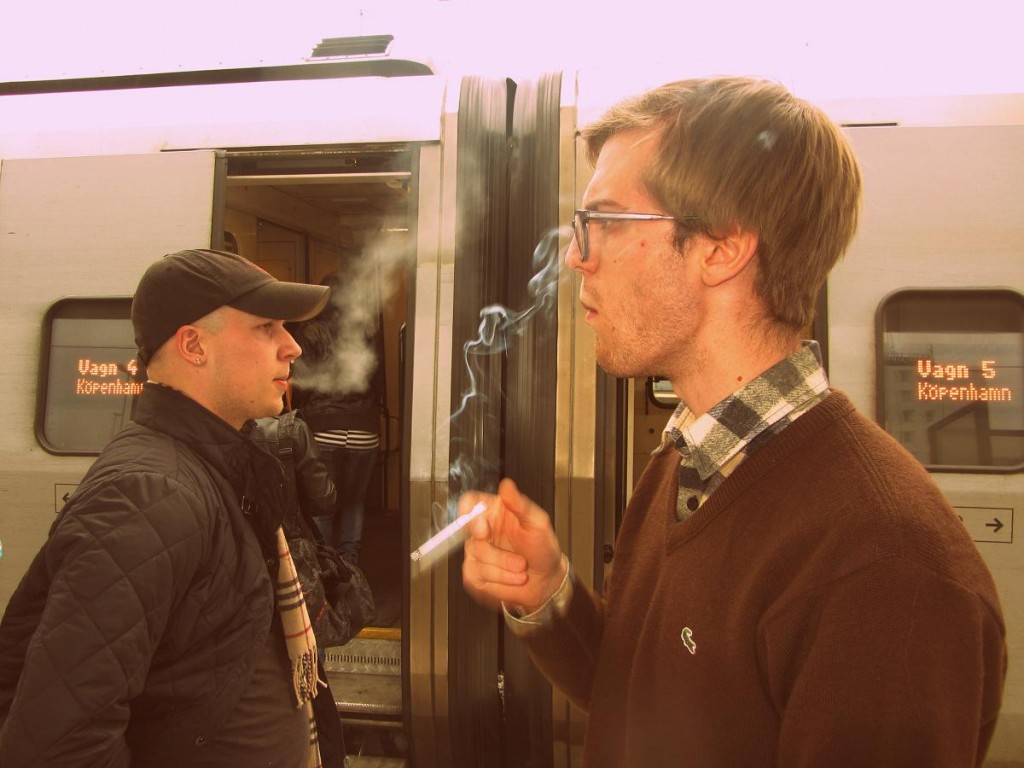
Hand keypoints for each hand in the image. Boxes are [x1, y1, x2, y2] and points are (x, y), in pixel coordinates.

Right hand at [461, 478, 565, 612]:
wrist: (546, 580)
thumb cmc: (543, 548)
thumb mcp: (537, 523)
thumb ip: (520, 504)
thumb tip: (506, 485)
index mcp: (494, 512)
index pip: (469, 503)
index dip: (469, 513)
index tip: (483, 528)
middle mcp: (482, 530)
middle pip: (469, 532)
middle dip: (494, 550)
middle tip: (518, 558)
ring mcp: (476, 552)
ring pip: (476, 556)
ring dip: (504, 566)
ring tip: (521, 566)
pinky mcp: (474, 573)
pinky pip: (477, 575)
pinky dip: (499, 578)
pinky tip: (512, 577)